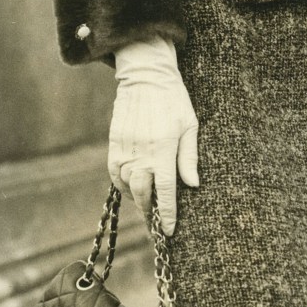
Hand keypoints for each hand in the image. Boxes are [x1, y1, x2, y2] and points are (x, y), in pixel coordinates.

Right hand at [109, 38, 198, 234]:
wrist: (145, 75)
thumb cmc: (174, 99)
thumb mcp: (189, 126)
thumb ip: (189, 158)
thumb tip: (192, 185)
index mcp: (163, 149)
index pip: (164, 191)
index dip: (167, 214)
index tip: (169, 231)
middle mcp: (142, 152)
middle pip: (142, 193)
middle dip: (150, 212)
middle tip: (157, 223)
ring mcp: (125, 147)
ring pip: (126, 185)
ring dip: (136, 199)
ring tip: (147, 204)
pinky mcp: (114, 142)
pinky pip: (114, 172)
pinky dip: (122, 184)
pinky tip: (131, 186)